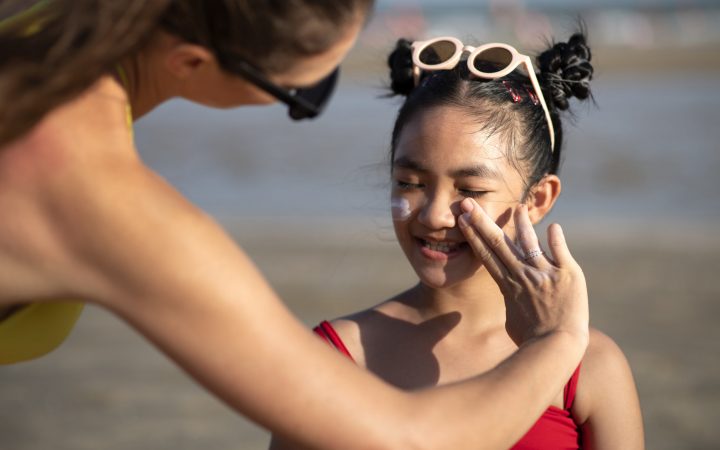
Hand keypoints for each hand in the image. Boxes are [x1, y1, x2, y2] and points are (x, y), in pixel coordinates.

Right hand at [458, 199, 588, 347]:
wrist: (557, 346)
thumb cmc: (531, 339)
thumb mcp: (512, 320)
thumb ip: (511, 300)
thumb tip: (510, 293)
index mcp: (507, 285)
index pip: (486, 254)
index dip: (473, 234)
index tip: (463, 219)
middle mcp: (523, 275)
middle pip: (498, 243)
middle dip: (482, 221)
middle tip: (469, 204)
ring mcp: (545, 273)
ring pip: (529, 242)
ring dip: (521, 224)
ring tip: (517, 208)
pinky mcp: (567, 274)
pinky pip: (560, 251)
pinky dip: (556, 238)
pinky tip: (553, 226)